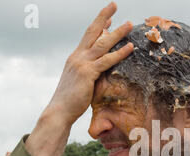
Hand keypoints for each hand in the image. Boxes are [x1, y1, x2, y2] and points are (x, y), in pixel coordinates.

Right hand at [46, 2, 133, 125]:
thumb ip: (87, 74)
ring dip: (117, 32)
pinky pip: (107, 61)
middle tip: (114, 4)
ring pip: (102, 44)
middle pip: (92, 32)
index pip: (88, 37)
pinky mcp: (88, 73)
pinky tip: (130, 48)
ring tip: (130, 24)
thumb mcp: (78, 82)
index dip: (98, 26)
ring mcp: (82, 64)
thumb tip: (95, 73)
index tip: (109, 17)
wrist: (59, 111)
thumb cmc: (70, 101)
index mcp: (75, 58)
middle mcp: (77, 57)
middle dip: (104, 17)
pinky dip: (120, 53)